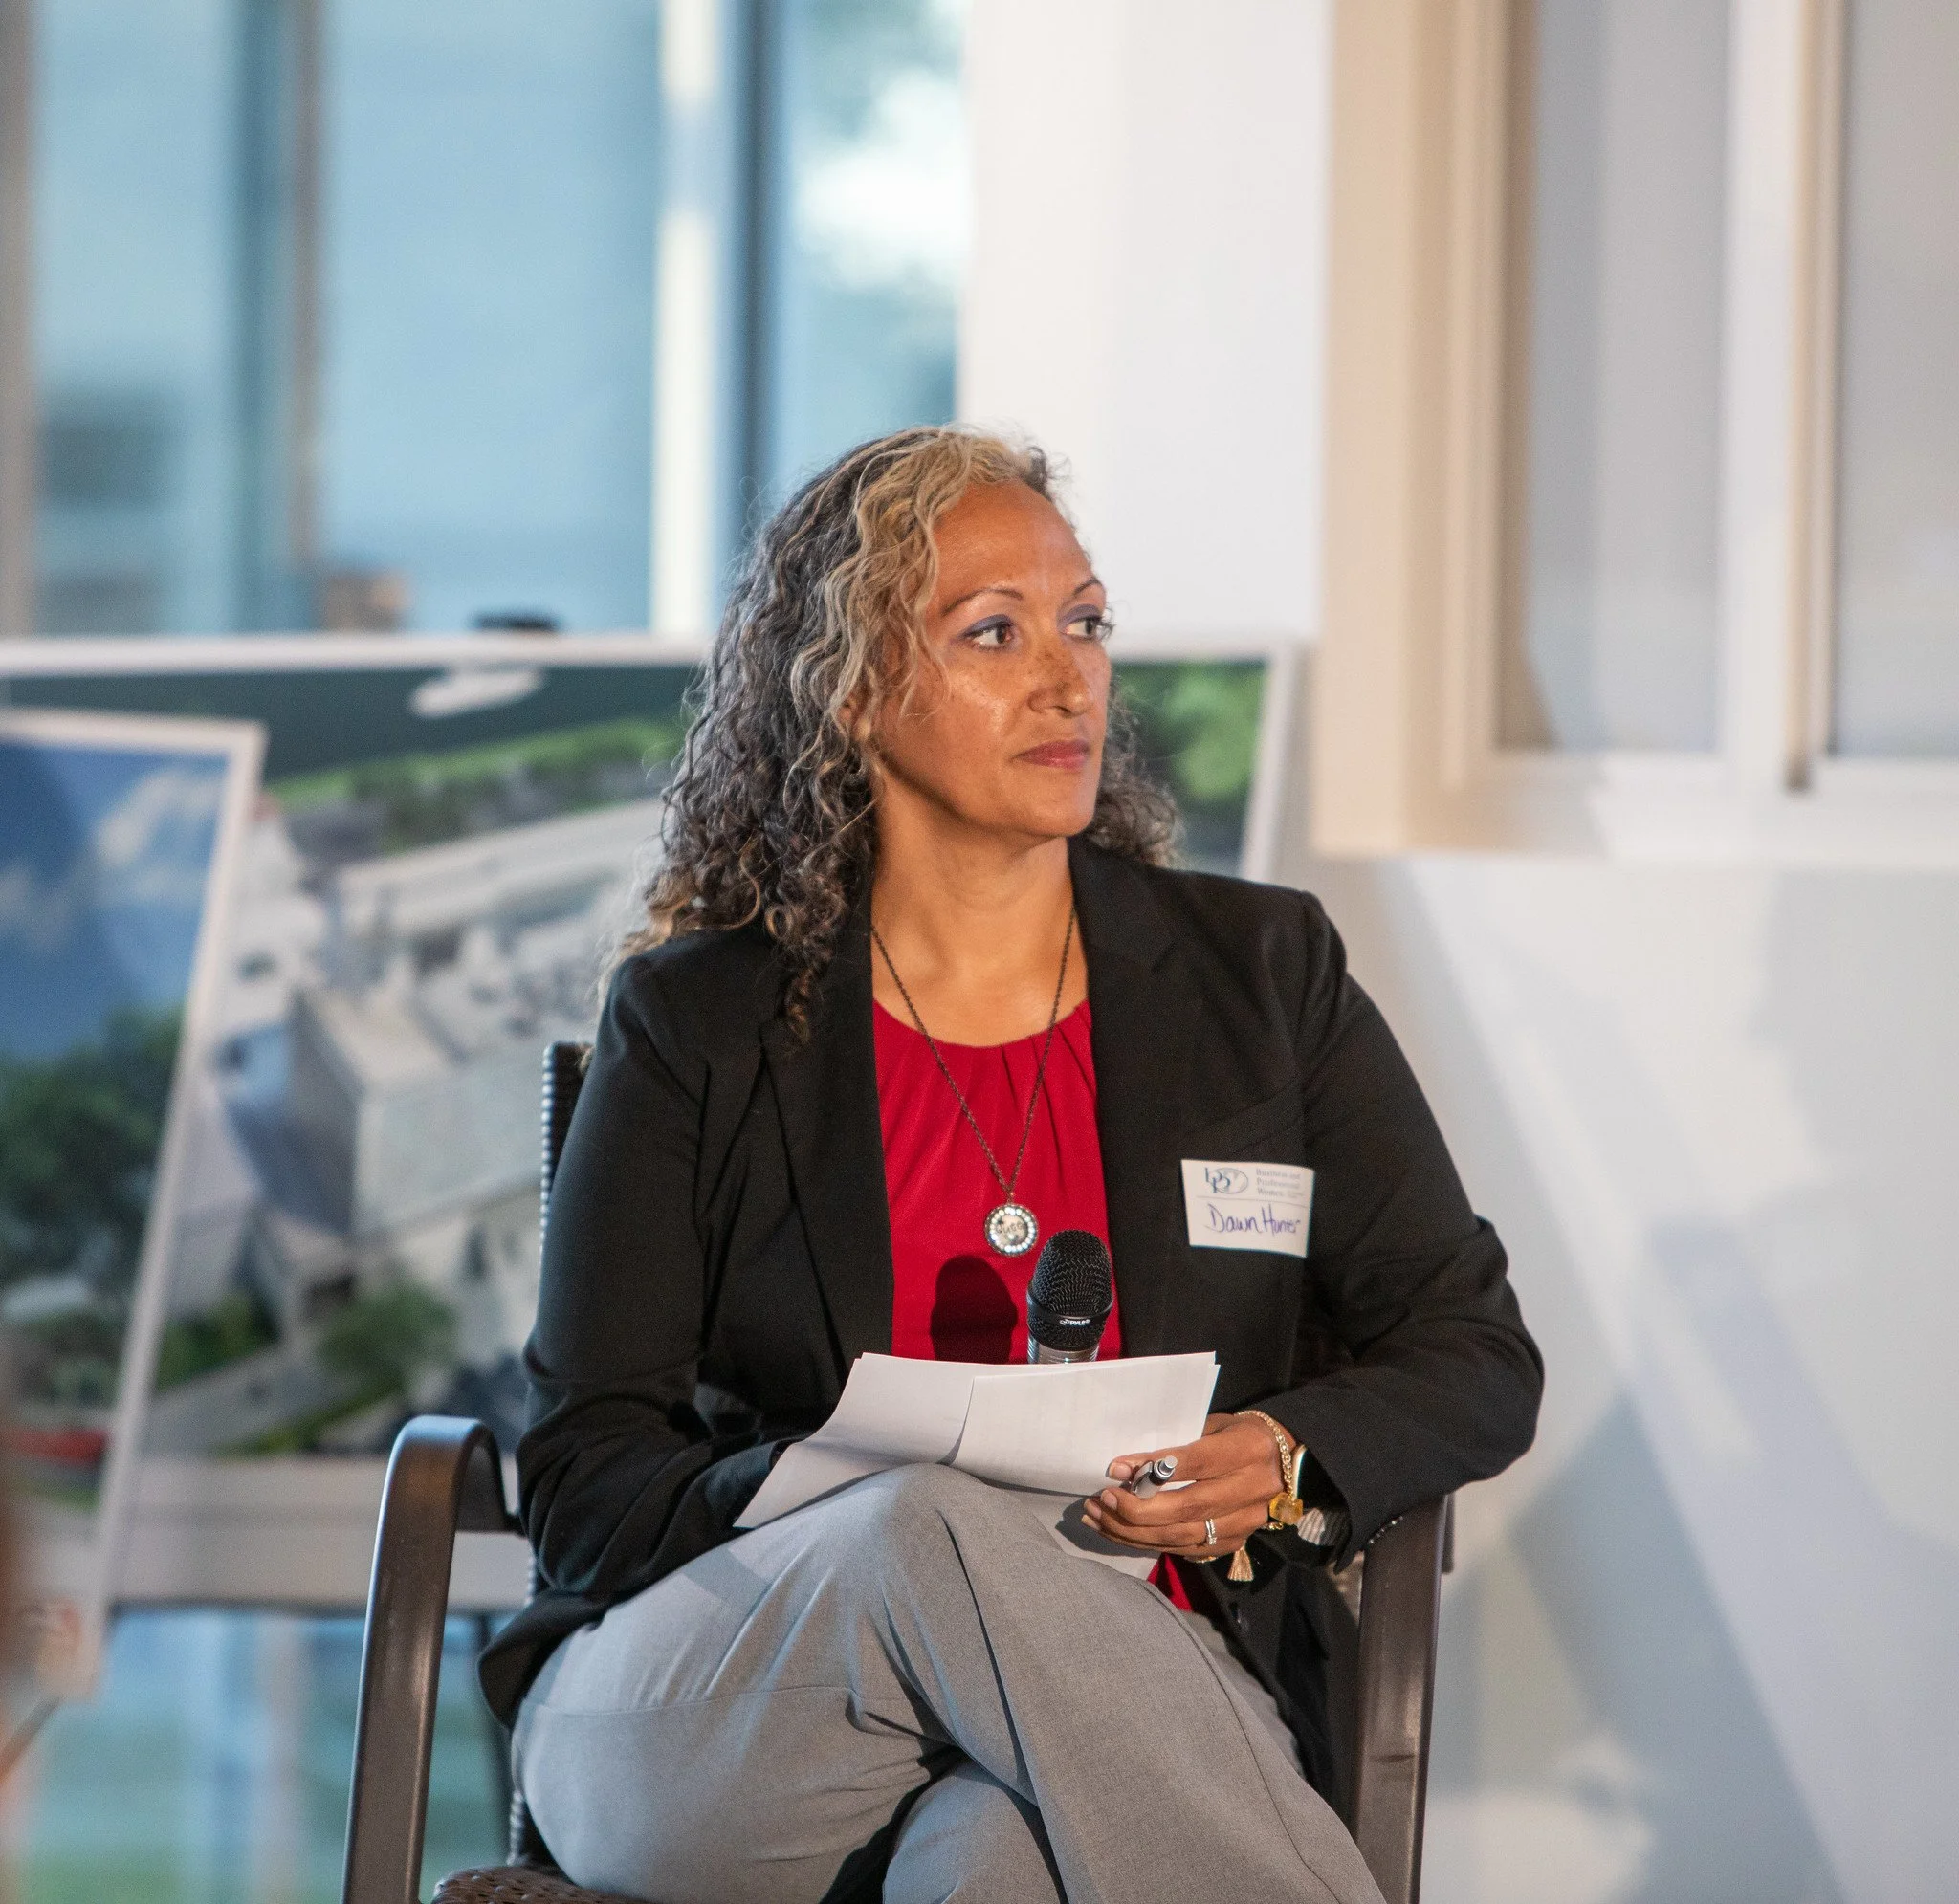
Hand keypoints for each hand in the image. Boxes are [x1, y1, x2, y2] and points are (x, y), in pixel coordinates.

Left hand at [1083, 1412, 1290, 1559]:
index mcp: (1248, 1451)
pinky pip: (1186, 1550)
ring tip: (1099, 1518)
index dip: (1152, 1468)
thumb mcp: (1214, 1425)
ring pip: (1183, 1536)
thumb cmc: (1238, 1434)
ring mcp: (1245, 1523)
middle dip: (1137, 1509)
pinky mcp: (1235, 1543)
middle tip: (1101, 1500)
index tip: (1114, 1469)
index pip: (1195, 1463)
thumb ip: (1178, 1445)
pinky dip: (1150, 1543)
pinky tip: (1121, 1534)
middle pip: (1187, 1508)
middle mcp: (1251, 1491)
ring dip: (1134, 1531)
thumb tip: (1127, 1467)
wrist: (1284, 1462)